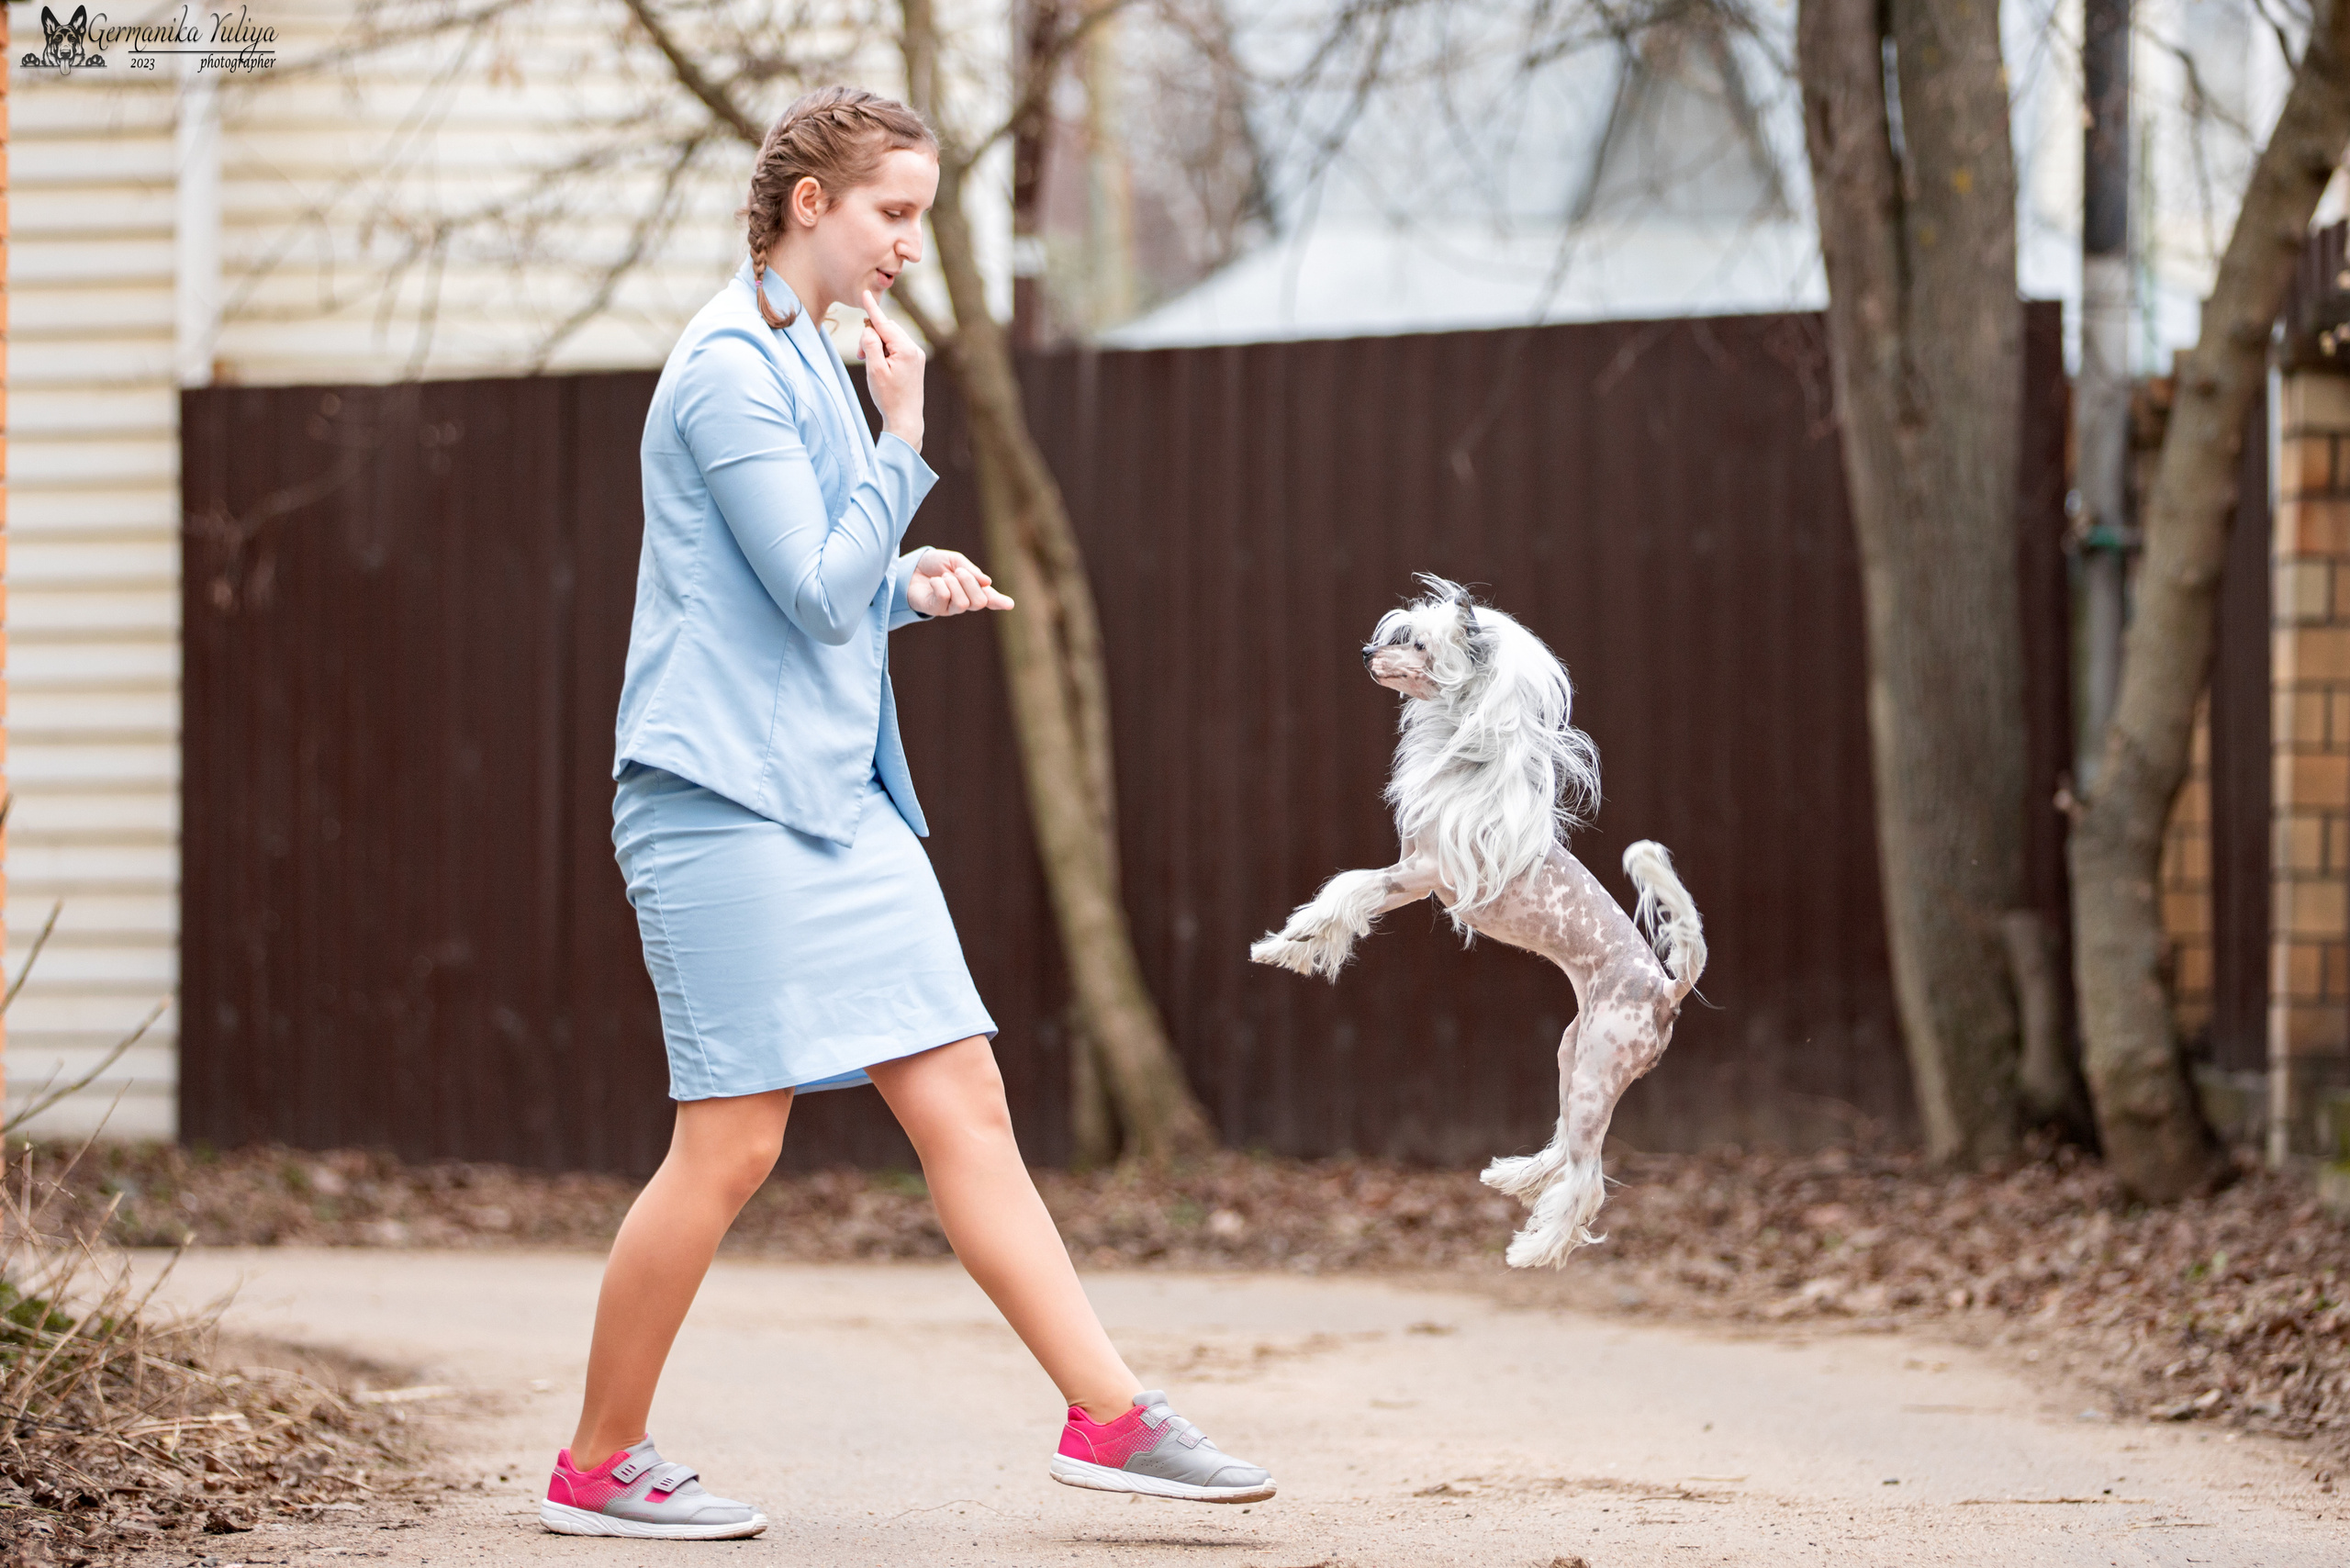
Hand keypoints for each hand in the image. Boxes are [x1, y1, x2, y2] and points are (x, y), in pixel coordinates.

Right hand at [861, 289, 925, 451]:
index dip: (872, 309)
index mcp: (905, 349)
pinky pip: (897, 347)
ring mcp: (917, 356)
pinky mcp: (915, 363)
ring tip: (870, 363)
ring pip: (892, 338)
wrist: (905, 420)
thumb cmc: (888, 397)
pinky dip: (885, 351)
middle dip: (872, 336)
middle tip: (861, 355)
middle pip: (888, 329)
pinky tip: (880, 365)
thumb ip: (870, 345)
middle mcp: (915, 349)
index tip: (865, 293)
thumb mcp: (874, 370)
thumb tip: (869, 329)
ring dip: (877, 345)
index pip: (884, 324)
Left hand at [907, 549, 1013, 616]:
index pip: (990, 598)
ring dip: (954, 583)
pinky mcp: (936, 609)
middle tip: (958, 572)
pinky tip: (935, 581)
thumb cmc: (934, 564)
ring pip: (964, 603)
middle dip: (970, 583)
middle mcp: (965, 600)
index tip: (1009, 604)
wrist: (911, 568)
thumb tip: (987, 582)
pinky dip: (940, 585)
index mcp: (973, 588)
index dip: (1000, 601)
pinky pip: (945, 599)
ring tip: (944, 576)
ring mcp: (951, 608)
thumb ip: (971, 570)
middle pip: (980, 601)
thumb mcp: (954, 560)